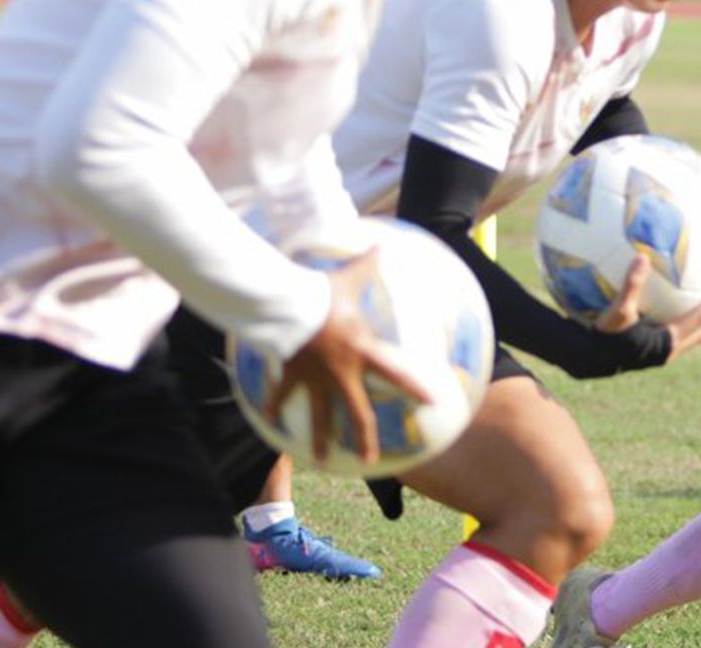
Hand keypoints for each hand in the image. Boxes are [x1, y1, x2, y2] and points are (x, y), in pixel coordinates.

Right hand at [267, 249, 431, 465]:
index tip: (432, 403)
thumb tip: (382, 242)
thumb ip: (368, 264)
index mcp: (362, 353)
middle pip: (357, 413)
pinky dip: (274, 406)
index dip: (415, 389)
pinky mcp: (292, 374)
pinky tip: (268, 420)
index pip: (396, 375)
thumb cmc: (323, 293)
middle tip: (372, 459)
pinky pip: (282, 394)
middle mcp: (341, 373)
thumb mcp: (349, 278)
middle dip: (365, 438)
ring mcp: (315, 378)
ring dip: (320, 438)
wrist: (288, 307)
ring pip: (319, 416)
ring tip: (321, 459)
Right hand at [590, 252, 700, 363]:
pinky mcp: (649, 354)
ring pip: (690, 338)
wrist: (588, 360)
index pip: (700, 319)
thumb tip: (642, 256)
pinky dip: (681, 326)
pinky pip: (674, 338)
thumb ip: (632, 285)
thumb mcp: (618, 310)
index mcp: (668, 340)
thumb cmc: (604, 337)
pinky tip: (671, 313)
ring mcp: (659, 355)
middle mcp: (668, 350)